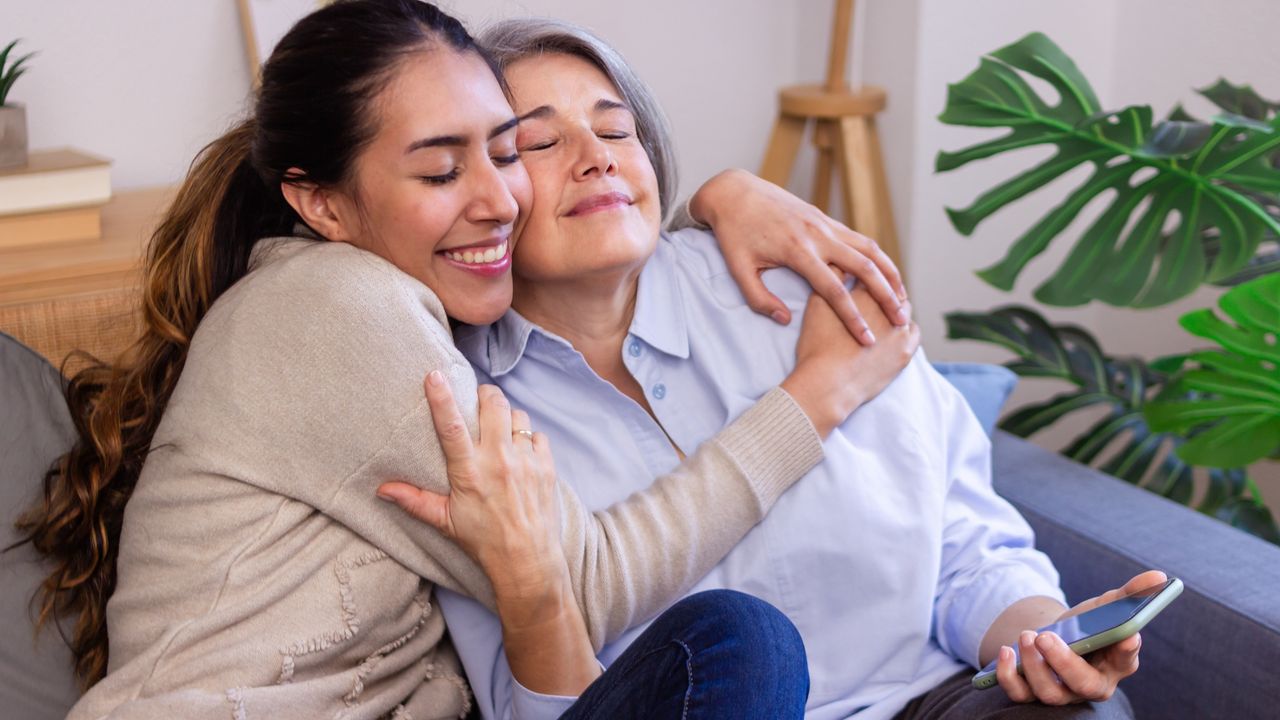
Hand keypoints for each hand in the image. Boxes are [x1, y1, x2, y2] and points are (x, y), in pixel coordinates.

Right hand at [376, 372, 564, 604]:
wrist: (528, 561)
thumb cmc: (483, 541)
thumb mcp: (445, 522)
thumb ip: (414, 501)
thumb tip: (381, 490)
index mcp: (470, 472)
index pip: (451, 426)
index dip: (442, 397)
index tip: (435, 374)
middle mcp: (499, 461)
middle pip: (493, 406)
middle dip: (485, 395)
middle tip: (478, 400)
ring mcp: (526, 461)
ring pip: (517, 416)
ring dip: (507, 417)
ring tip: (499, 430)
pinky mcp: (546, 466)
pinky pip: (537, 435)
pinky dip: (528, 437)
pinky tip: (520, 451)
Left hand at [691, 168, 908, 344]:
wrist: (734, 192)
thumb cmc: (733, 234)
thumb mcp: (738, 269)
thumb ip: (760, 299)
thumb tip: (785, 320)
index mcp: (798, 251)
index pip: (834, 291)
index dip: (852, 318)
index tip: (866, 340)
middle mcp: (818, 235)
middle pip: (865, 268)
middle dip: (886, 296)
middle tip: (901, 319)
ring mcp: (825, 223)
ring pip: (870, 248)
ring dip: (890, 273)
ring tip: (903, 297)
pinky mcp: (826, 218)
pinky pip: (859, 238)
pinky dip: (876, 257)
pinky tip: (883, 273)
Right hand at [780, 285, 918, 435]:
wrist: (828, 385)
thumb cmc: (817, 346)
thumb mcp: (815, 306)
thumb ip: (829, 278)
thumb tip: (839, 262)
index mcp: (865, 292)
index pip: (872, 273)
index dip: (867, 275)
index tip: (863, 278)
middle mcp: (887, 307)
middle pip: (892, 290)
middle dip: (885, 290)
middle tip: (876, 294)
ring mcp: (900, 331)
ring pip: (905, 309)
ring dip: (897, 308)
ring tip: (885, 314)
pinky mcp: (905, 351)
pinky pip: (914, 332)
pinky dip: (906, 328)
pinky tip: (896, 331)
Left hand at [995, 570, 1166, 704]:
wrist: (1053, 637)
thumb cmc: (1086, 625)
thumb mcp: (1104, 607)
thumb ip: (1130, 594)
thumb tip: (1158, 576)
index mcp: (1116, 663)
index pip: (1125, 661)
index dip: (1127, 650)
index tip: (1127, 636)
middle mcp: (1091, 685)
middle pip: (1084, 685)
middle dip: (1064, 662)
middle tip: (1046, 637)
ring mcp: (1062, 692)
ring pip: (1051, 693)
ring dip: (1035, 666)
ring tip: (1027, 636)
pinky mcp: (1032, 692)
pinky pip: (1020, 694)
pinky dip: (1009, 676)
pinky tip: (1007, 651)